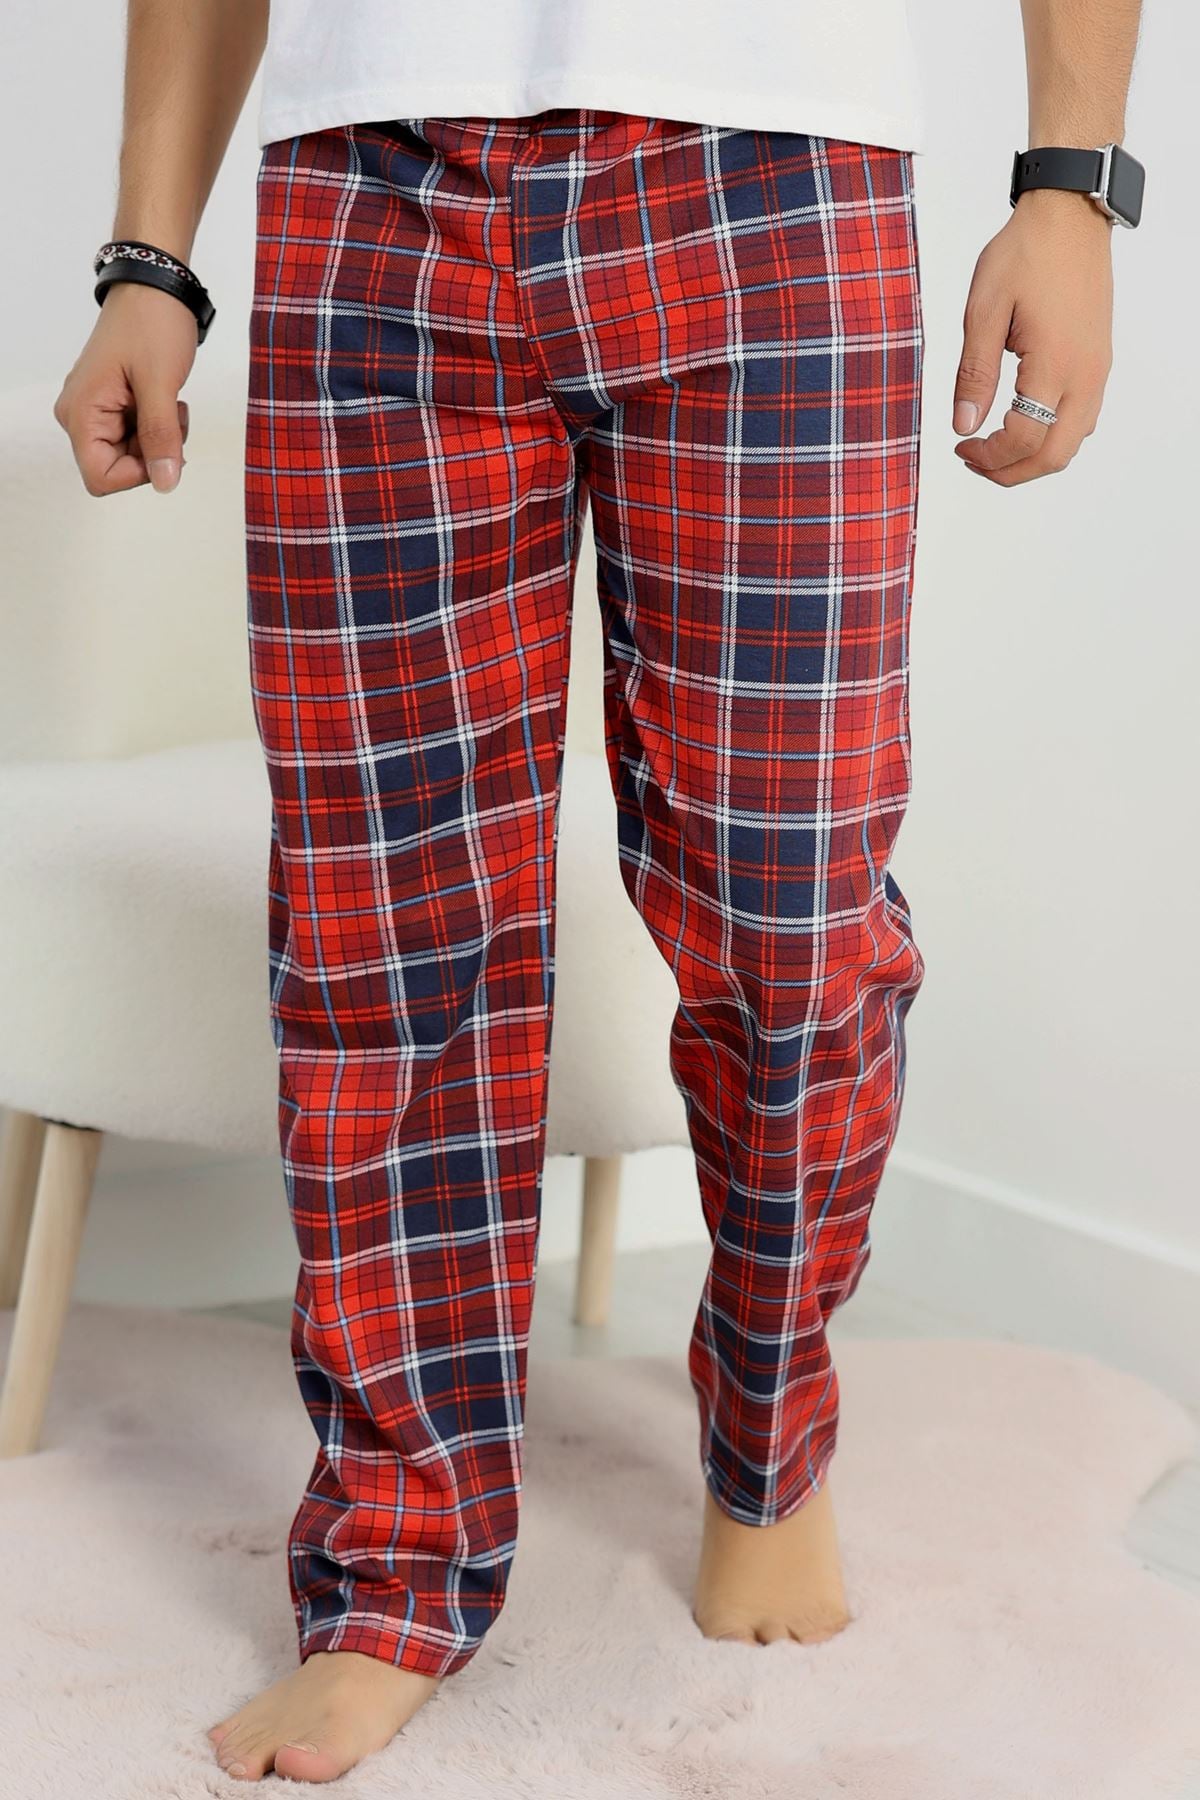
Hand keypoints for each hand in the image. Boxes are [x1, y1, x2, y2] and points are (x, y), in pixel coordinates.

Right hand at [53, 282, 195, 495]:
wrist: (154, 286)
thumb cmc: (151, 324)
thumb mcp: (161, 385)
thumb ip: (162, 438)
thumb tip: (165, 482)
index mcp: (80, 414)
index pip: (101, 478)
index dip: (139, 474)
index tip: (164, 444)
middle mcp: (79, 415)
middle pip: (117, 467)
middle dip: (153, 451)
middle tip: (171, 413)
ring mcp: (95, 408)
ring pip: (131, 453)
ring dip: (159, 437)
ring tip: (169, 400)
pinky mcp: (110, 402)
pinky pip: (135, 434)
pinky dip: (157, 424)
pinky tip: (164, 398)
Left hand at [953, 188, 1113, 486]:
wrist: (1069, 214)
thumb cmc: (1025, 253)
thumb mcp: (983, 311)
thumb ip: (973, 373)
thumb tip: (964, 425)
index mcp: (1055, 364)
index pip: (1023, 439)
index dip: (988, 456)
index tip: (960, 447)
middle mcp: (1085, 374)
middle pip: (1054, 455)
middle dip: (1011, 471)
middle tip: (975, 461)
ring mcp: (1097, 369)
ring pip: (1072, 442)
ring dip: (1033, 456)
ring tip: (994, 447)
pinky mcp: (1099, 360)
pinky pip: (1082, 418)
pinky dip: (1052, 435)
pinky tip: (1022, 421)